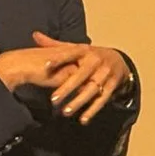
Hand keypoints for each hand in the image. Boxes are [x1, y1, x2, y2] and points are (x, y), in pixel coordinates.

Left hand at [0, 36, 129, 121]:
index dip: (59, 59)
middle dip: (67, 88)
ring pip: (92, 89)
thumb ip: (56, 45)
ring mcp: (106, 73)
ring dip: (79, 101)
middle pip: (81, 76)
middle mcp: (96, 61)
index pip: (70, 53)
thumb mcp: (76, 48)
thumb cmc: (91, 55)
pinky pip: (103, 99)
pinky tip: (83, 119)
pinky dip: (93, 110)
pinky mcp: (113, 85)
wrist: (118, 60)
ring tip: (66, 112)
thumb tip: (35, 36)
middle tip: (53, 100)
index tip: (46, 66)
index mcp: (85, 50)